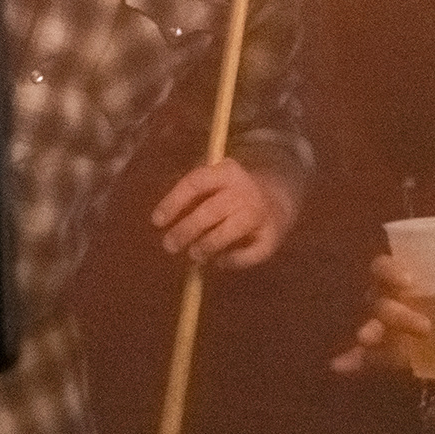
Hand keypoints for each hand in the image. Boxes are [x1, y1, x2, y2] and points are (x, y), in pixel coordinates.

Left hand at [154, 157, 294, 269]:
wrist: (278, 197)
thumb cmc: (232, 193)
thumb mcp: (214, 184)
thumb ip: (192, 198)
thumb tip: (164, 222)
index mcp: (227, 171)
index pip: (195, 183)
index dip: (173, 202)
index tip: (157, 221)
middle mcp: (245, 190)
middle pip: (210, 210)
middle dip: (186, 230)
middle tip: (169, 246)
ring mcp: (260, 213)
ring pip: (229, 231)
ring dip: (207, 245)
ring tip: (194, 255)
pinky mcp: (272, 236)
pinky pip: (251, 253)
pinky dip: (233, 260)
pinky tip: (220, 262)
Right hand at [328, 252, 434, 378]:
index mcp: (401, 276)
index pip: (383, 267)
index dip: (390, 271)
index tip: (409, 281)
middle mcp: (386, 299)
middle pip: (378, 301)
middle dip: (396, 313)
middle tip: (425, 327)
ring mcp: (383, 327)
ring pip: (371, 328)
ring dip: (369, 333)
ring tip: (366, 339)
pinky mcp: (387, 353)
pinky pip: (364, 357)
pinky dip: (352, 361)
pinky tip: (339, 366)